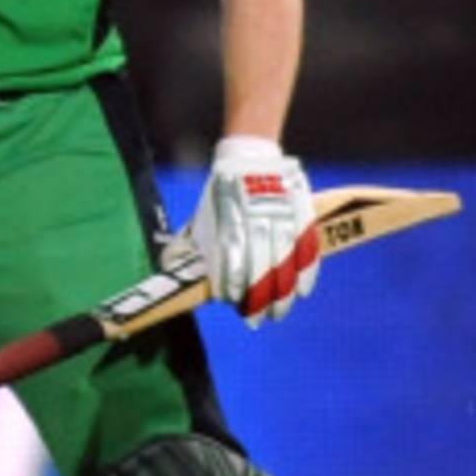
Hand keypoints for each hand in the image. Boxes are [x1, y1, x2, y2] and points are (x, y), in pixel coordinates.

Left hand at [187, 136, 319, 325]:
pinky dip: (307, 270)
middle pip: (260, 267)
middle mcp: (255, 219)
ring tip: (278, 314)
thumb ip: (189, 244)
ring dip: (283, 293)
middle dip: (258, 299)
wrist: (248, 155)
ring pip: (285, 261)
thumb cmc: (220, 194)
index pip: (231, 260)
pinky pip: (307, 245)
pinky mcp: (300, 210)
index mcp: (228, 220)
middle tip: (257, 320)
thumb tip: (169, 270)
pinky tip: (302, 291)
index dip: (232, 285)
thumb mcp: (202, 215)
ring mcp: (281, 215)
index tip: (232, 302)